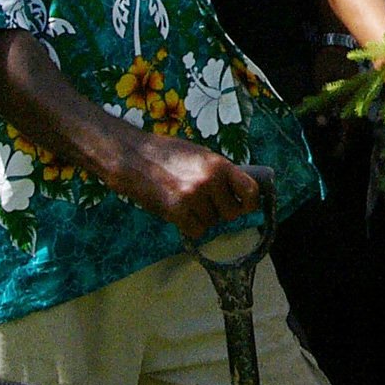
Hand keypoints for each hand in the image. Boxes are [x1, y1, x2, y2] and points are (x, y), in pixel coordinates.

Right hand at [123, 136, 259, 240]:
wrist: (133, 158)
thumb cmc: (166, 154)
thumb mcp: (200, 155)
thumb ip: (220, 172)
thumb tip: (241, 192)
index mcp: (219, 164)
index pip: (251, 191)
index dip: (251, 202)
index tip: (246, 204)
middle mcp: (209, 181)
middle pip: (232, 213)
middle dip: (222, 211)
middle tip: (207, 202)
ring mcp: (193, 198)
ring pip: (212, 223)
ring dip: (203, 218)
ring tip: (187, 201)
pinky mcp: (177, 212)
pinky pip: (196, 231)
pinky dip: (190, 226)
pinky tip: (179, 211)